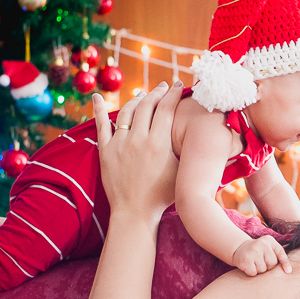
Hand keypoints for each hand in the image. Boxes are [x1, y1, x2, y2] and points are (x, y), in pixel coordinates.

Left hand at [93, 81, 182, 220]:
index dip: (174, 95)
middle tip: (164, 87)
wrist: (135, 212)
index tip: (180, 86)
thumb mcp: (180, 172)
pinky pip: (101, 126)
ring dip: (137, 99)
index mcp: (158, 144)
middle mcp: (138, 140)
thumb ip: (186, 152)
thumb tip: (201, 138)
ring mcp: (119, 144)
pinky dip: (99, 110)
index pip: (167, 110)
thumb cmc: (162, 196)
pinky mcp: (105, 151)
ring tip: (144, 95)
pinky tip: (97, 97)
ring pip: (127, 112)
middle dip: (157, 93)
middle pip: (147, 106)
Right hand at [231, 236, 291, 275]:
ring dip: (259, 270)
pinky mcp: (246, 260)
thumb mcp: (268, 248)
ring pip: (263, 270)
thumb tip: (288, 270)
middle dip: (268, 266)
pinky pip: (254, 273)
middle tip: (261, 261)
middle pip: (272, 264)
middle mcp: (262, 244)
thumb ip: (278, 255)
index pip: (280, 253)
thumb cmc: (258, 251)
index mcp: (270, 240)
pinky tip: (249, 266)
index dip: (285, 263)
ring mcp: (253, 251)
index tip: (288, 271)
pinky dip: (252, 272)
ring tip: (254, 262)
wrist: (239, 248)